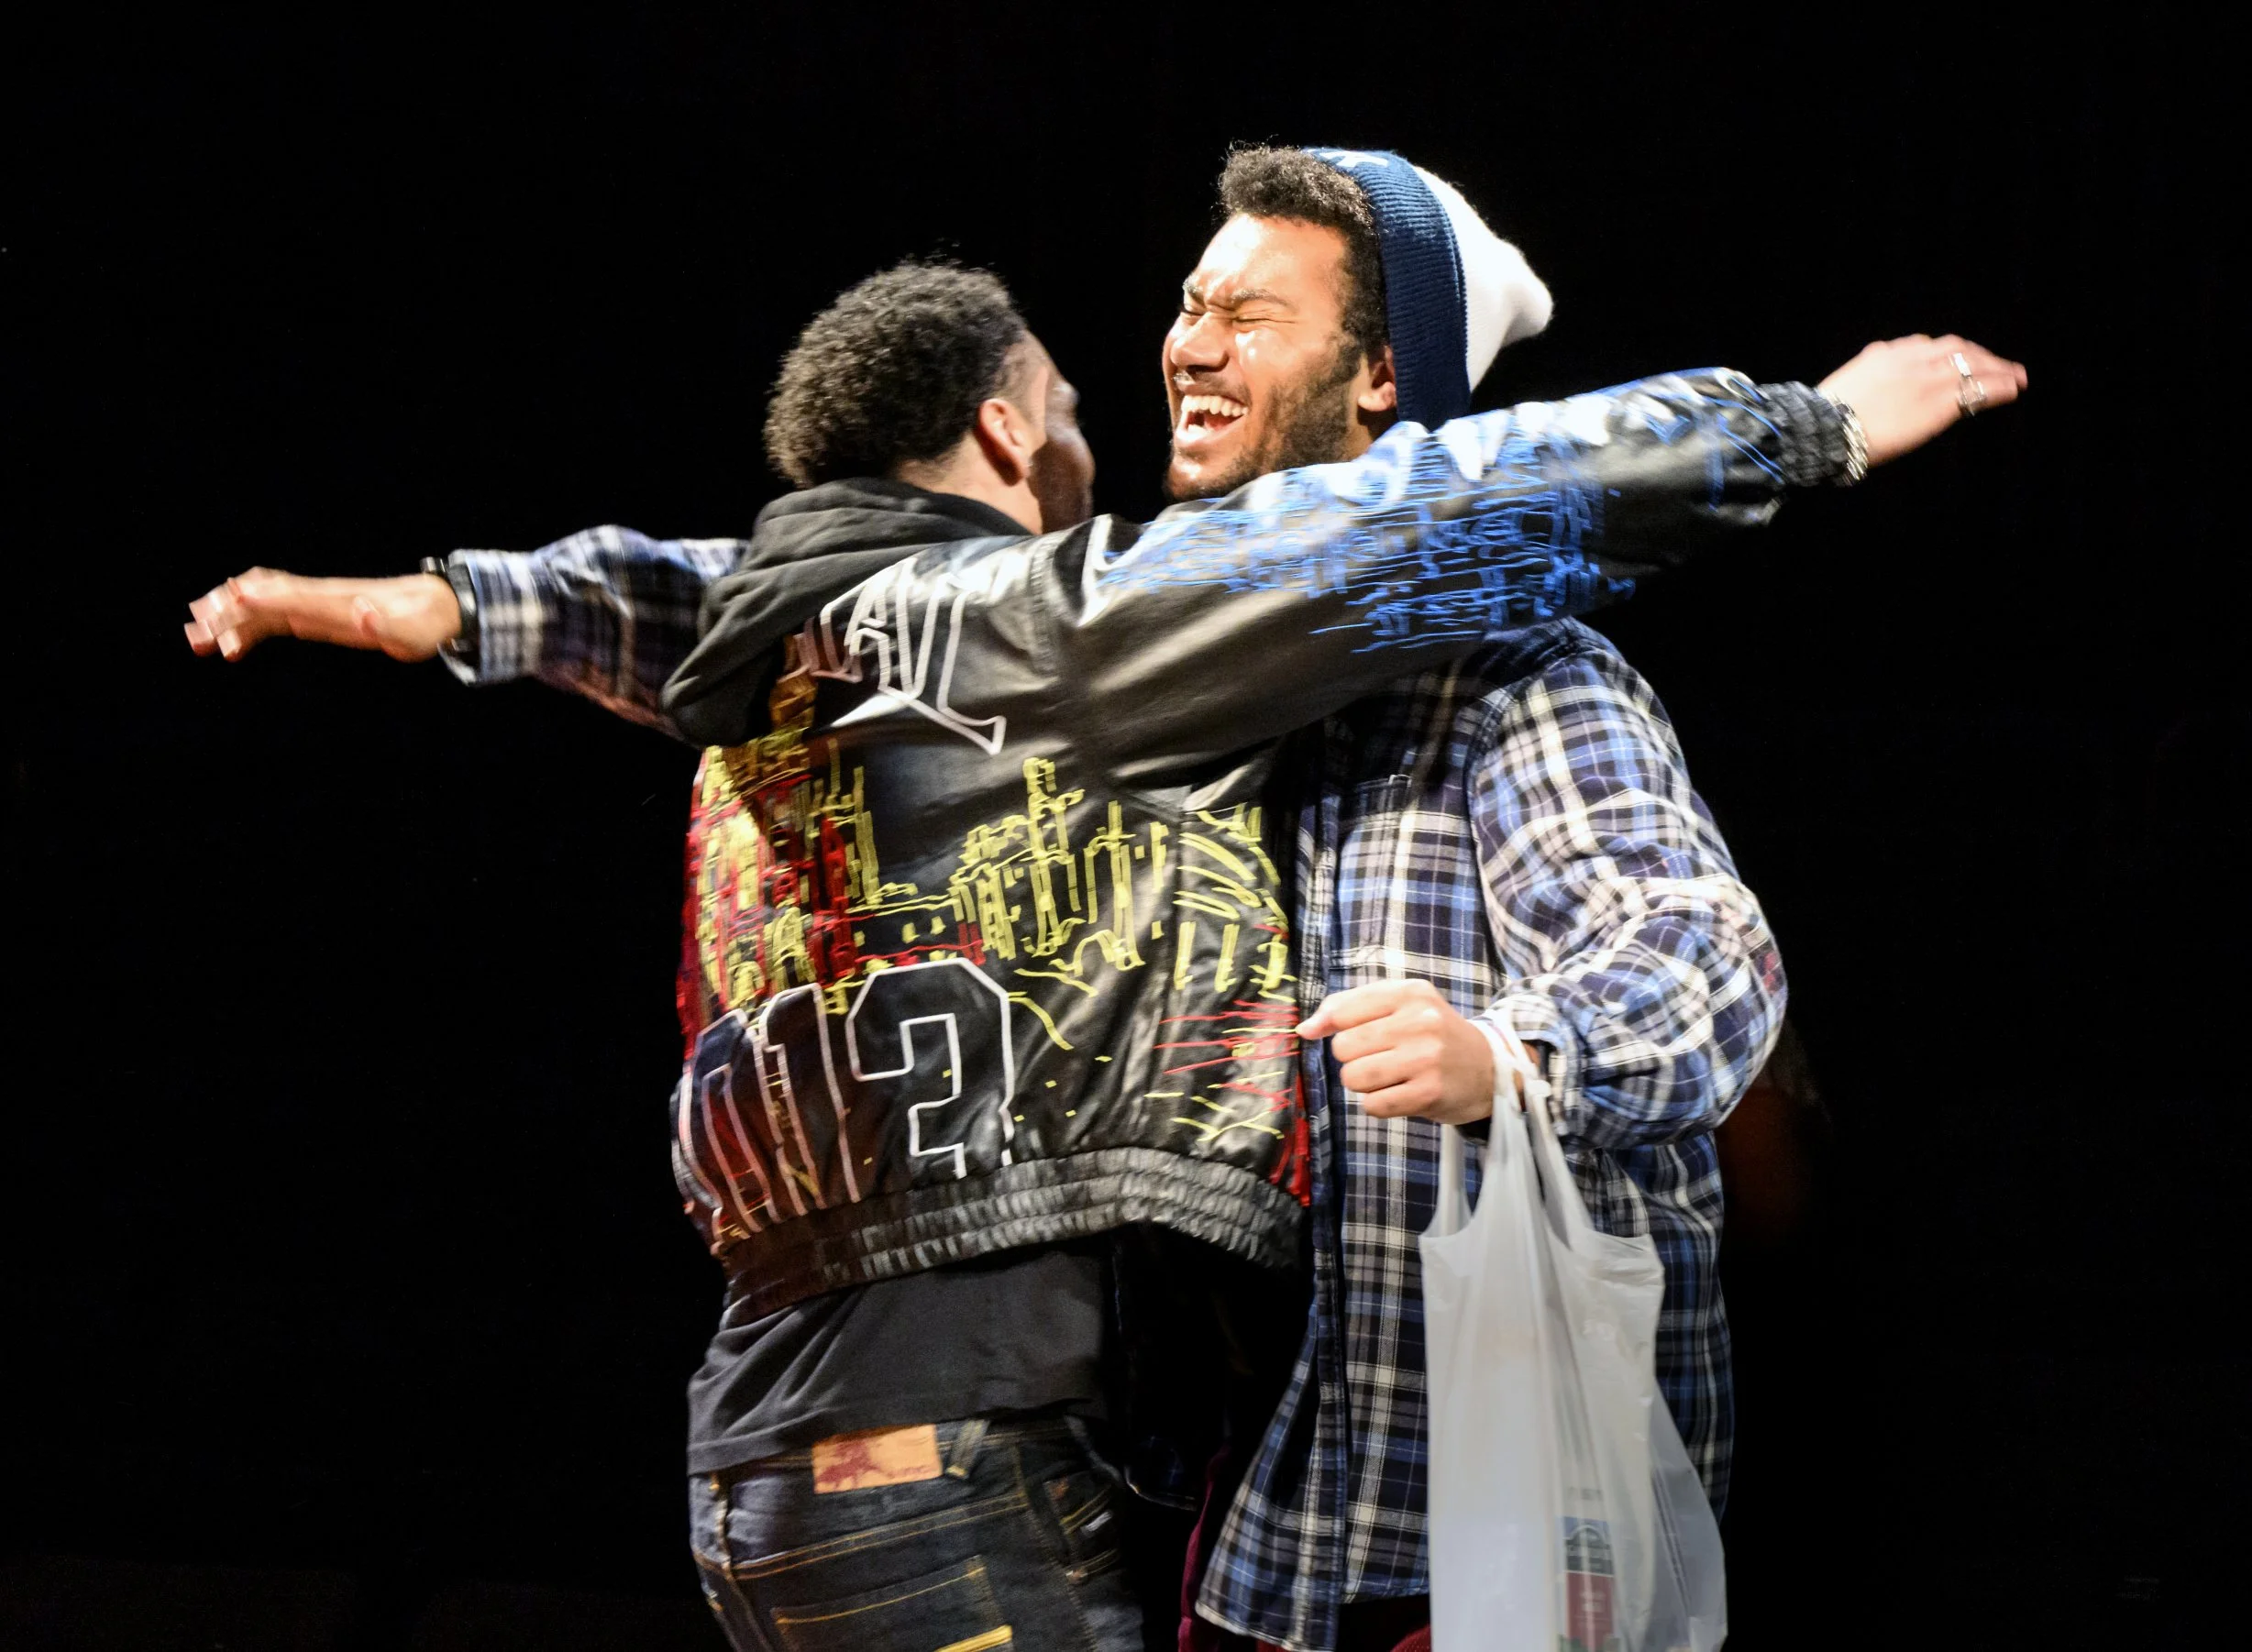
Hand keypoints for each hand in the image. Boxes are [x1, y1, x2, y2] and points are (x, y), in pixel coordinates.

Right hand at [185, 569, 460, 661]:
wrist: (429, 607)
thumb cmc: (419, 624)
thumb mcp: (408, 632)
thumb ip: (383, 624)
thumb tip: (362, 611)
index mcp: (336, 602)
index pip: (292, 596)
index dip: (264, 598)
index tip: (233, 601)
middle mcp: (318, 597)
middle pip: (265, 599)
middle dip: (230, 614)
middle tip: (198, 633)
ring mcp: (313, 604)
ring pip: (260, 607)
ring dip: (228, 621)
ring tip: (196, 640)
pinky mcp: (313, 614)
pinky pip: (271, 619)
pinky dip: (247, 629)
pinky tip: (228, 646)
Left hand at [1298, 979, 1500, 1123]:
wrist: (1489, 1069)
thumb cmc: (1433, 1035)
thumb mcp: (1400, 1006)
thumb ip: (1348, 1008)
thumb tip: (1304, 1030)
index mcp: (1410, 993)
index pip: (1342, 1012)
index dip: (1336, 1029)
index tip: (1353, 1037)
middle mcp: (1419, 1021)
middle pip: (1344, 1048)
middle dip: (1354, 1058)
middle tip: (1383, 1058)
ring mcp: (1425, 1058)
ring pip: (1354, 1077)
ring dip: (1364, 1083)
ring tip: (1390, 1077)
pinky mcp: (1428, 1093)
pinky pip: (1373, 1105)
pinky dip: (1379, 1104)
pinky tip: (1401, 1094)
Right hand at [1817, 334, 2025, 465]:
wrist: (1828, 429)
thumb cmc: (1828, 418)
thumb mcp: (1848, 387)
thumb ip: (1868, 380)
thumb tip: (1874, 391)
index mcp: (1884, 354)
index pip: (1925, 346)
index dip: (1947, 352)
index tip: (1957, 359)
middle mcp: (1911, 357)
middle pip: (1956, 348)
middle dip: (1978, 354)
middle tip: (1995, 363)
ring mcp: (1929, 377)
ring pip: (1974, 364)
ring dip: (1997, 367)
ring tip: (2015, 375)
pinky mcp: (1942, 400)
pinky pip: (1982, 388)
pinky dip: (2001, 385)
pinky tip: (2015, 387)